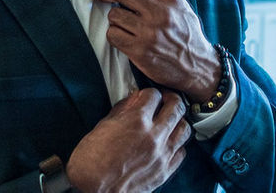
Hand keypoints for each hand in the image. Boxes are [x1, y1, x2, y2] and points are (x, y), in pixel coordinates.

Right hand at [65, 88, 189, 192]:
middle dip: (170, 100)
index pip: (154, 95)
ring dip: (178, 121)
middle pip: (176, 106)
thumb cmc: (90, 162)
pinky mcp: (164, 171)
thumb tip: (133, 100)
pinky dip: (177, 145)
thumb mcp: (102, 127)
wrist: (93, 192)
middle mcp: (154, 136)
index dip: (149, 93)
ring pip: (184, 128)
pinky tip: (168, 143)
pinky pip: (182, 152)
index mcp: (136, 121)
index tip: (147, 97)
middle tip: (165, 101)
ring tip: (169, 121)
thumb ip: (122, 110)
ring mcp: (162, 154)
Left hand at [100, 0, 221, 99]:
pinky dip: (114, 34)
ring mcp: (148, 32)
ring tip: (122, 22)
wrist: (197, 66)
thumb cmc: (188, 36)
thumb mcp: (181, 8)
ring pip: (114, 14)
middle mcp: (159, 13)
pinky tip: (123, 36)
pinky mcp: (139, 51)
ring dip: (114, 18)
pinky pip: (113, 35)